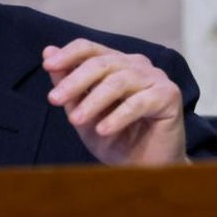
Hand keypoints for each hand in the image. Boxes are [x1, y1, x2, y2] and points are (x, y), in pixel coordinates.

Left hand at [42, 39, 187, 165]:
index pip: (88, 48)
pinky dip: (117, 117)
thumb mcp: (81, 110)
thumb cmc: (114, 137)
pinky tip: (102, 130)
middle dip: (74, 82)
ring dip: (92, 102)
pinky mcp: (169, 96)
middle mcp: (136, 65)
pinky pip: (138, 103)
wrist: (143, 167)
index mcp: (114, 62)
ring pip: (117, 82)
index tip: (47, 67)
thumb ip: (67, 83)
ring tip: (74, 120)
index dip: (68, 55)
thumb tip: (48, 51)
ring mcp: (155, 78)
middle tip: (54, 99)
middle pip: (101, 63)